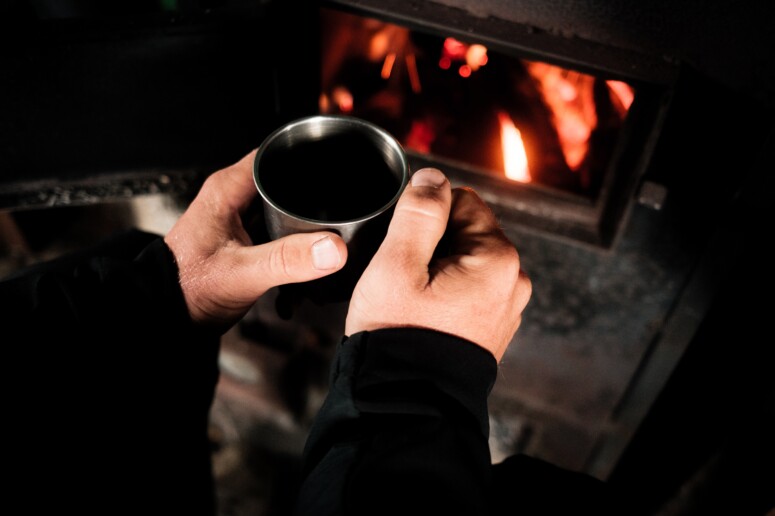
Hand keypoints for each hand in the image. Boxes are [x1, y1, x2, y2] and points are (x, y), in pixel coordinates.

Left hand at [165, 149, 347, 328]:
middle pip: (284, 177)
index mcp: (227, 189)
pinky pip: (277, 225)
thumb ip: (289, 260)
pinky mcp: (243, 236)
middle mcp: (232, 195)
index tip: (337, 170)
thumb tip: (333, 248)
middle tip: (339, 209)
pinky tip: (306, 251)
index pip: (275, 153)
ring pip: (282, 202)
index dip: (308, 157)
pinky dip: (293, 235)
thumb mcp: (244, 273)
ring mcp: (238, 215)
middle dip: (312, 192)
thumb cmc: (188, 288)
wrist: (167, 316)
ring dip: (304, 216)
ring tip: (328, 230)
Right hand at [345, 168, 530, 360]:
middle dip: (433, 243)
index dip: (425, 216)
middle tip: (404, 277)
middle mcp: (514, 281)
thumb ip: (418, 213)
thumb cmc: (399, 336)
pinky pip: (469, 291)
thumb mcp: (397, 265)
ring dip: (438, 269)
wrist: (406, 404)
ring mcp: (506, 308)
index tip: (403, 245)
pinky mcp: (493, 328)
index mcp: (498, 259)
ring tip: (413, 299)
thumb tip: (433, 178)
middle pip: (467, 231)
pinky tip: (425, 315)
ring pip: (466, 262)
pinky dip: (446, 293)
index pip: (462, 201)